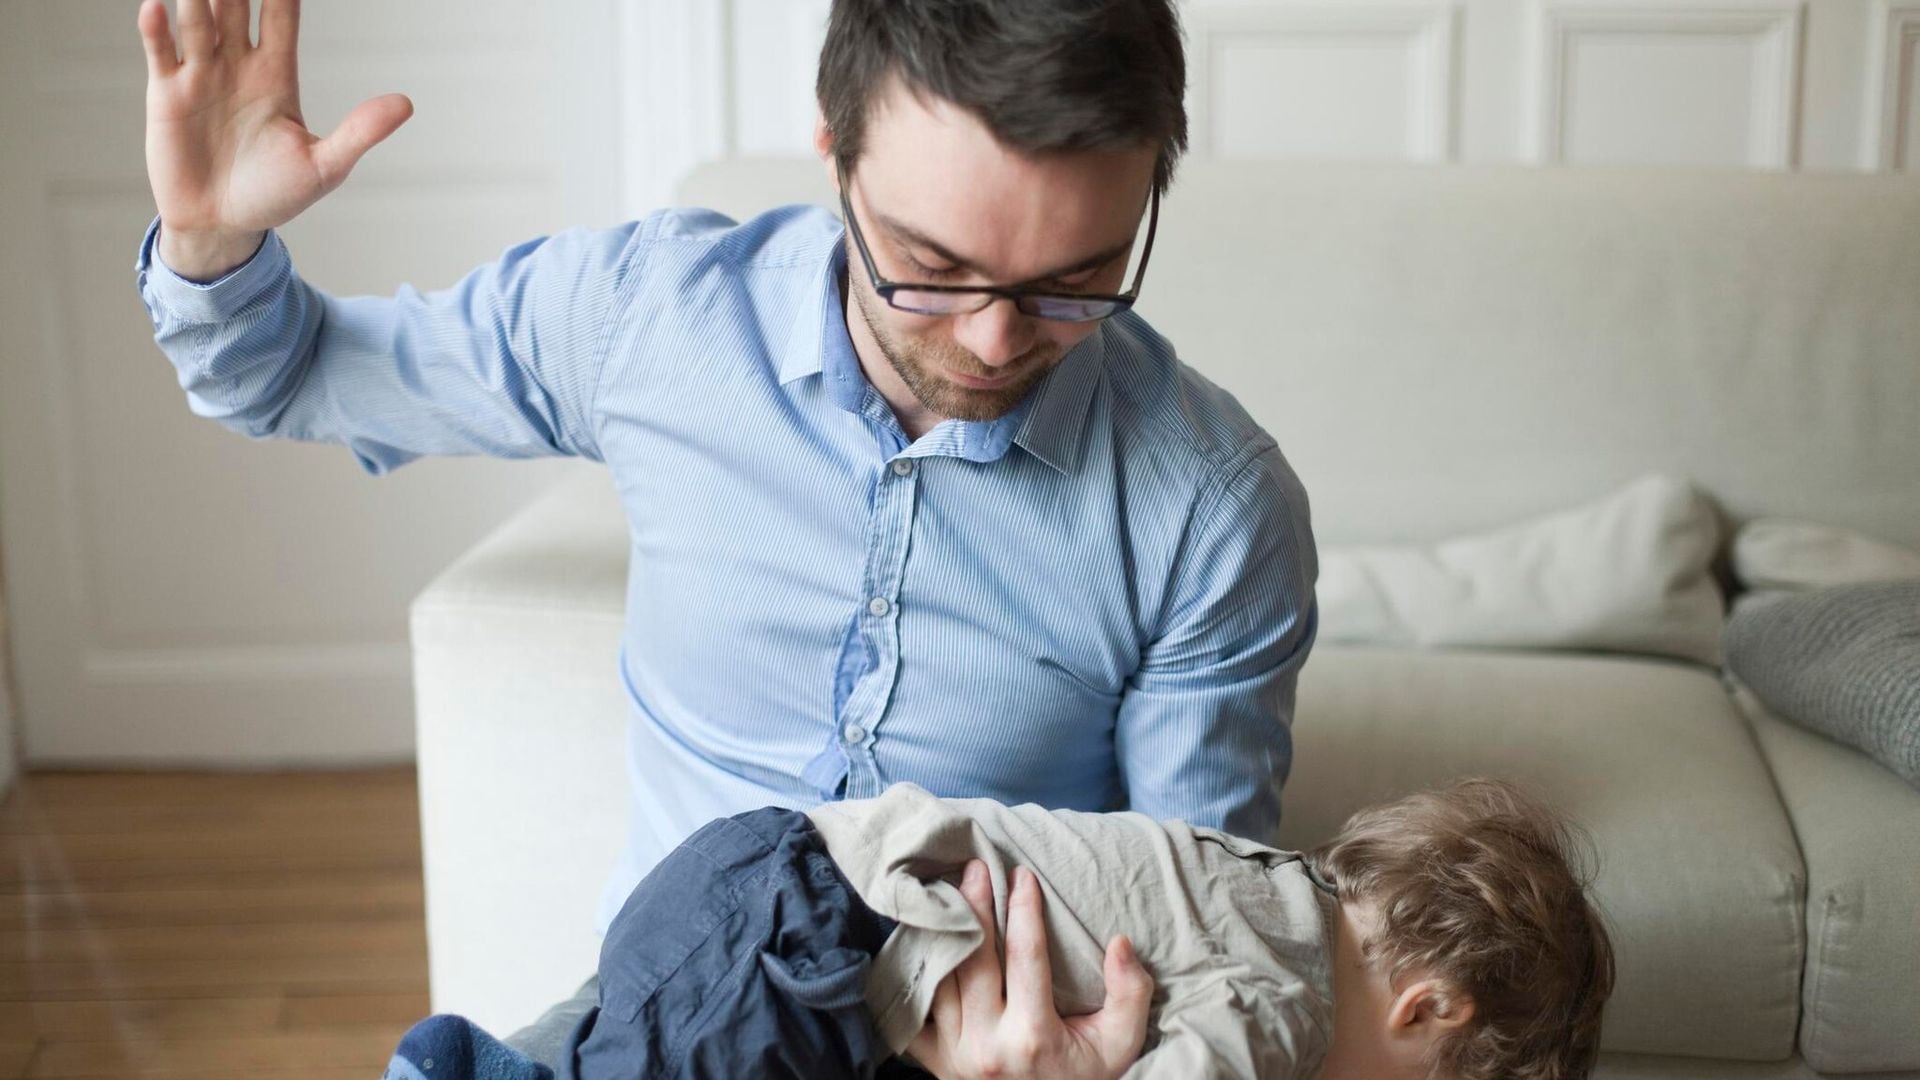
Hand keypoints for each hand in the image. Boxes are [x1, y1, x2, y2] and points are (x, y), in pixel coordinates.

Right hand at [138, 0, 411, 276]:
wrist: (222, 225)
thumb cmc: (275, 195)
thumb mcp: (324, 166)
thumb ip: (360, 132)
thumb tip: (406, 104)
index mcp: (277, 74)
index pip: (280, 16)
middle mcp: (237, 65)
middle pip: (235, 7)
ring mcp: (200, 75)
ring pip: (198, 21)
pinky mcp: (166, 93)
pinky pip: (161, 50)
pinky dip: (157, 28)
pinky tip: (158, 5)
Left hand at [908, 861, 1153, 1079]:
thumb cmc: (1084, 1075)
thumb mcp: (1120, 1042)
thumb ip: (1130, 993)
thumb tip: (1120, 942)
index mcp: (1033, 1036)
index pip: (1025, 957)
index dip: (1023, 910)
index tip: (1023, 875)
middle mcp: (987, 1045)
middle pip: (974, 960)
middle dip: (975, 906)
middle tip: (976, 868)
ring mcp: (954, 1056)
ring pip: (940, 980)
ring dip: (942, 932)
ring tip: (946, 893)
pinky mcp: (935, 1062)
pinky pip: (915, 1010)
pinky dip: (919, 973)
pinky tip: (925, 939)